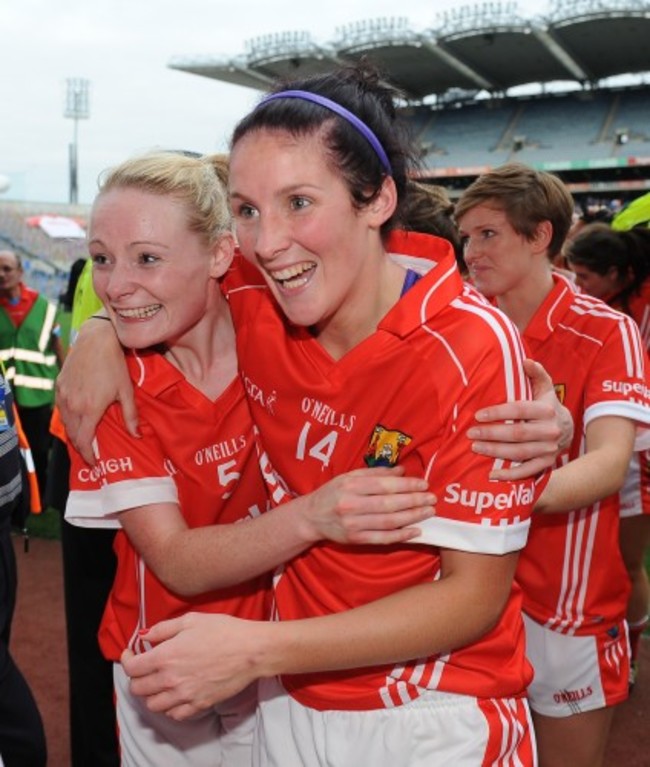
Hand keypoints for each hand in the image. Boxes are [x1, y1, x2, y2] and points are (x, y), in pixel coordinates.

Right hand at [56, 317, 137, 461]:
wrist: (97, 340)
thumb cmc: (114, 365)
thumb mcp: (126, 391)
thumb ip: (130, 416)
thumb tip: (137, 435)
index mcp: (90, 409)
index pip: (84, 441)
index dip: (88, 455)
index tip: (94, 463)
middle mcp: (73, 405)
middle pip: (72, 435)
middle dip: (81, 447)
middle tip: (91, 453)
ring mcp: (63, 395)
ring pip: (65, 423)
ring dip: (74, 433)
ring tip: (85, 438)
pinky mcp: (59, 386)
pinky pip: (61, 409)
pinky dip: (68, 419)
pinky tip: (77, 419)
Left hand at [122, 613, 263, 720]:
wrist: (250, 650)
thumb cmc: (224, 631)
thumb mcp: (191, 620)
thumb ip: (163, 629)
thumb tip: (144, 635)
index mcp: (166, 656)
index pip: (132, 668)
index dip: (126, 659)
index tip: (130, 653)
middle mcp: (170, 679)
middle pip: (138, 689)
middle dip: (136, 677)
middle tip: (144, 667)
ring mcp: (184, 695)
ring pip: (152, 705)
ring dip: (151, 694)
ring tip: (159, 681)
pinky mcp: (198, 704)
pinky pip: (174, 714)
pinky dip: (169, 706)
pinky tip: (175, 693)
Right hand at [299, 467, 435, 544]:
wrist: (311, 517)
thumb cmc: (333, 493)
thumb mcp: (349, 477)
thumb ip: (375, 473)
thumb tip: (402, 471)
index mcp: (351, 486)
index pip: (385, 485)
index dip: (407, 485)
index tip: (424, 484)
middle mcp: (351, 505)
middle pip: (389, 504)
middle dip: (414, 501)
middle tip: (432, 499)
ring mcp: (353, 525)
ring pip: (388, 522)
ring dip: (412, 517)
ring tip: (428, 512)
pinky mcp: (355, 540)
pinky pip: (382, 539)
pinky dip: (401, 536)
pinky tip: (415, 531)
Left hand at [467, 359, 572, 479]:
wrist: (567, 430)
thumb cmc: (547, 405)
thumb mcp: (545, 387)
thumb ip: (537, 373)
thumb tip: (525, 361)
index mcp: (547, 409)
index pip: (520, 410)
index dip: (498, 413)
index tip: (478, 415)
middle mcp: (550, 430)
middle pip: (517, 434)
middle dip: (491, 434)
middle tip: (470, 433)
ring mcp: (549, 449)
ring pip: (519, 452)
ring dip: (495, 452)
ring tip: (475, 448)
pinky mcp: (546, 464)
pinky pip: (527, 471)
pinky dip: (510, 475)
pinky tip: (491, 475)